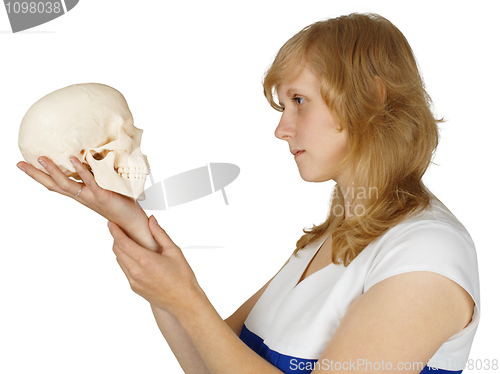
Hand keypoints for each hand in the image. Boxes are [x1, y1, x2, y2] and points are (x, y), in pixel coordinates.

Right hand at [17, 156, 143, 227]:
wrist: (132, 222)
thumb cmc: (120, 204)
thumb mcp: (105, 187)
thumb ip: (97, 176)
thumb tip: (93, 158)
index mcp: (80, 194)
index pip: (55, 185)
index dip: (39, 176)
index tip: (24, 165)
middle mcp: (82, 196)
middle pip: (53, 185)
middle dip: (36, 175)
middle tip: (20, 164)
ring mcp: (90, 197)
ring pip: (66, 185)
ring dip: (54, 171)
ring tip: (42, 158)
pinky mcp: (102, 196)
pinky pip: (90, 182)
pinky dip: (81, 171)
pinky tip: (73, 159)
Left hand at [109, 216, 202, 317]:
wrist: (184, 302)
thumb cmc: (182, 278)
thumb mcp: (174, 251)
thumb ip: (160, 234)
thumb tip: (151, 221)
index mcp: (146, 260)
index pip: (122, 242)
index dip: (115, 231)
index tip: (112, 223)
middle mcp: (136, 272)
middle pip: (117, 250)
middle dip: (116, 238)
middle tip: (120, 230)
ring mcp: (134, 281)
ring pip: (119, 261)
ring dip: (121, 250)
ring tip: (129, 242)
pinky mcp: (134, 288)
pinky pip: (125, 271)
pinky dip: (126, 261)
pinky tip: (136, 257)